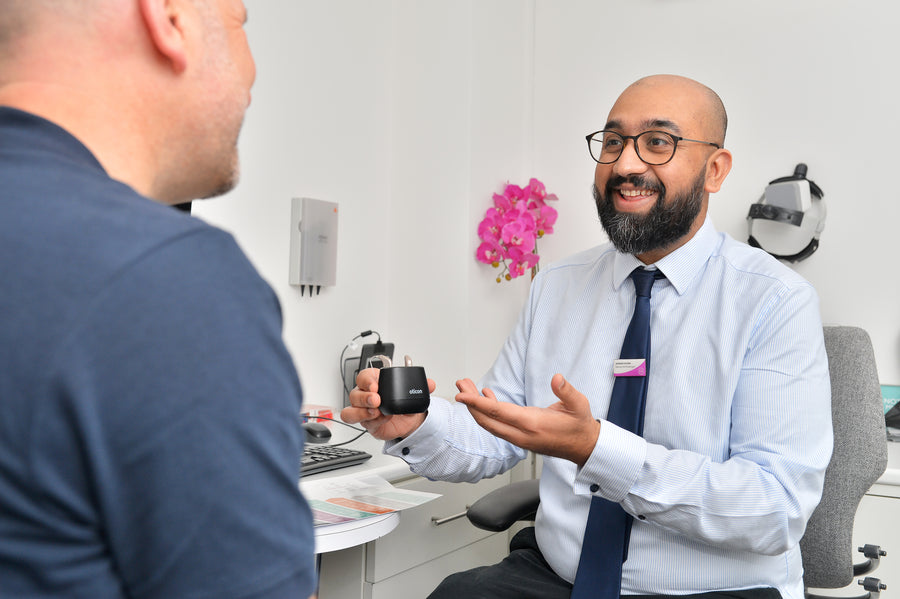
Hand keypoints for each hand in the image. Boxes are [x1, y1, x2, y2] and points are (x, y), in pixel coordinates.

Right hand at [340, 367, 432, 440]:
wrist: (408, 420)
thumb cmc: (403, 401)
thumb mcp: (413, 391)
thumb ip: (423, 386)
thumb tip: (430, 384)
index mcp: (374, 381)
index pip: (363, 377)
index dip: (366, 380)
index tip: (375, 385)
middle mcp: (365, 395)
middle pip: (354, 394)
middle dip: (364, 397)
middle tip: (377, 400)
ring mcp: (364, 410)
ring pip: (350, 411)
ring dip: (362, 411)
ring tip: (376, 412)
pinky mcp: (367, 423)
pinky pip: (362, 423)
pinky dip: (372, 421)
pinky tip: (382, 419)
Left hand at [455, 373, 599, 466]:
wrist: (584, 447)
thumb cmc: (580, 425)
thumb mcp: (579, 405)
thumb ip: (566, 391)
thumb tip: (557, 378)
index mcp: (533, 424)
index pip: (498, 412)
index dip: (477, 403)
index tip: (462, 395)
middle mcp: (522, 434)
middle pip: (487, 420)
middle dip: (470, 403)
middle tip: (460, 385)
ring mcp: (519, 438)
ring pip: (490, 424)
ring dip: (476, 407)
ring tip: (467, 388)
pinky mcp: (520, 438)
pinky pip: (498, 425)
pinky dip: (488, 411)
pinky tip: (486, 396)